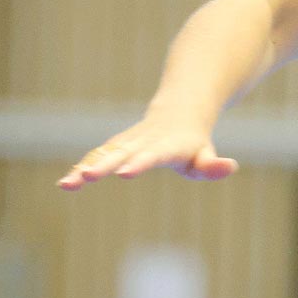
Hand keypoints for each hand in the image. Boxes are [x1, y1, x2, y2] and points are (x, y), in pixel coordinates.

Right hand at [58, 113, 238, 189]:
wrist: (177, 112)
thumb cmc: (193, 143)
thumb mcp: (206, 155)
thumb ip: (214, 165)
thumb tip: (230, 166)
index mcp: (167, 146)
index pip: (153, 155)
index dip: (140, 163)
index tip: (125, 173)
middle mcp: (143, 142)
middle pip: (122, 154)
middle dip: (104, 166)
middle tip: (87, 178)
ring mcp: (126, 142)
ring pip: (104, 154)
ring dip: (86, 167)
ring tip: (68, 184)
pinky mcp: (115, 146)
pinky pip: (96, 157)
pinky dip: (81, 167)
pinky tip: (66, 183)